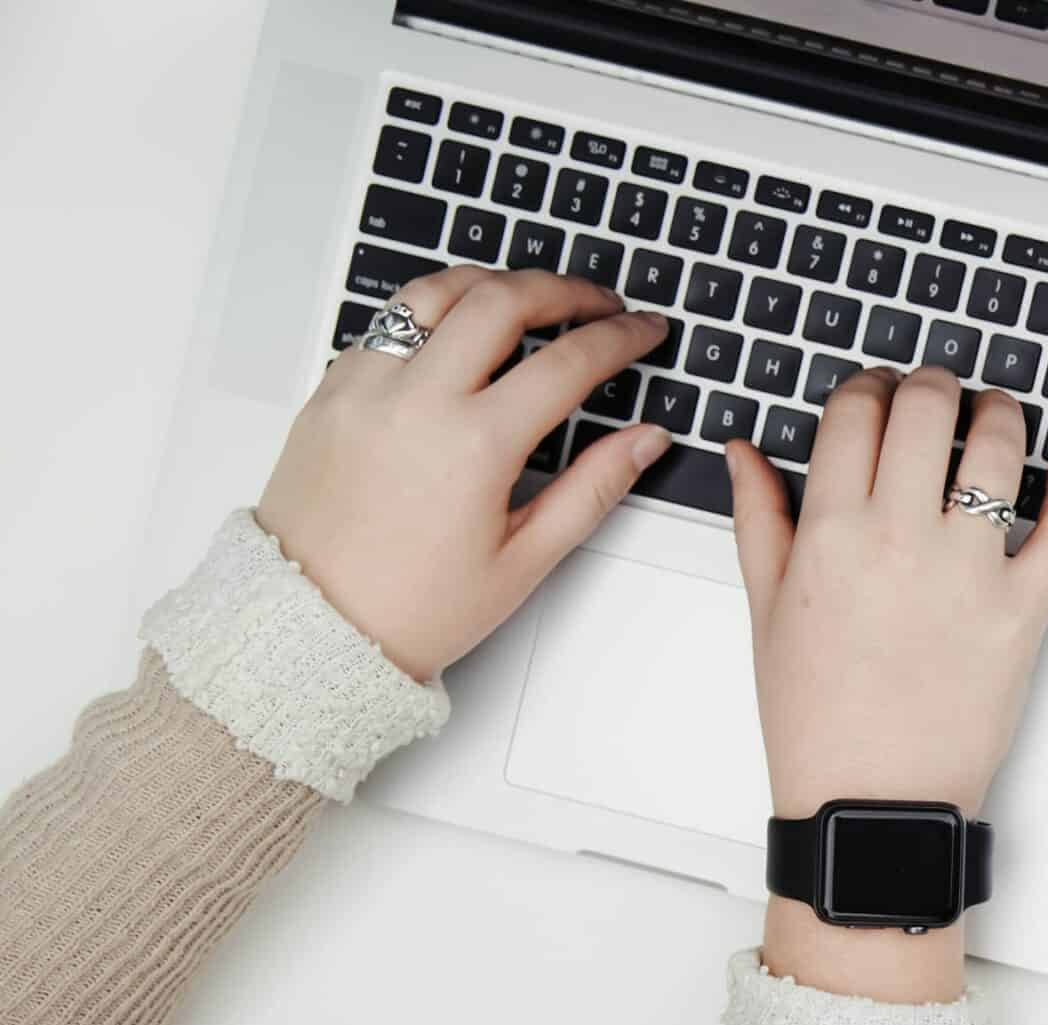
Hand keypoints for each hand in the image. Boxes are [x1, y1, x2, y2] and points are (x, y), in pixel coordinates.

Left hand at [257, 267, 673, 679]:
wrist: (311, 626)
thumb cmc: (412, 607)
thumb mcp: (524, 560)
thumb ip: (593, 488)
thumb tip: (644, 441)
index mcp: (473, 445)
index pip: (567, 362)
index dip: (619, 337)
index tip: (643, 330)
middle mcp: (415, 400)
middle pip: (502, 299)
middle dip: (564, 290)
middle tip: (599, 302)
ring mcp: (365, 387)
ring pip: (436, 292)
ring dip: (493, 284)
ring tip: (529, 298)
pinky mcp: (331, 390)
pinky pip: (388, 324)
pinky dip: (433, 314)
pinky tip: (459, 336)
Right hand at [729, 366, 1047, 999]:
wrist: (872, 802)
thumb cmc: (817, 718)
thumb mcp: (766, 612)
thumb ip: (759, 518)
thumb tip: (746, 451)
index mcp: (830, 533)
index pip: (855, 411)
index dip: (869, 386)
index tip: (879, 393)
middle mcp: (900, 539)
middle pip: (926, 408)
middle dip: (933, 383)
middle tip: (938, 392)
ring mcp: (969, 572)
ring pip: (998, 448)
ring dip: (1001, 413)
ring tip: (996, 414)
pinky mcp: (1026, 609)